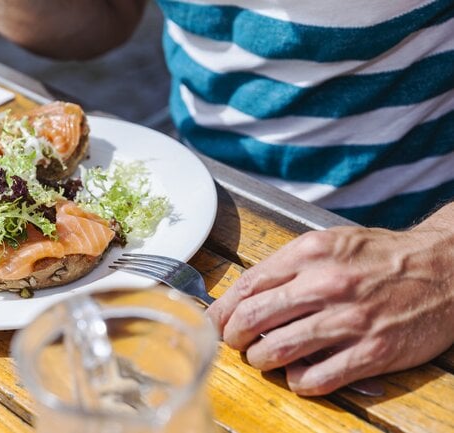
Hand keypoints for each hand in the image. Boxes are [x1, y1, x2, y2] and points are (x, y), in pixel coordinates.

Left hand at [206, 220, 453, 395]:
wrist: (444, 269)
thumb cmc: (381, 257)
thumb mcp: (330, 243)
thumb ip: (289, 265)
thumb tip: (246, 293)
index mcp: (311, 253)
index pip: (248, 285)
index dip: (223, 309)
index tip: (215, 321)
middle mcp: (326, 284)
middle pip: (254, 317)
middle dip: (234, 335)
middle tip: (235, 342)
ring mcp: (349, 320)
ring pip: (278, 350)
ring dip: (260, 360)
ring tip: (263, 358)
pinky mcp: (372, 352)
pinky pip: (316, 378)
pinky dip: (297, 381)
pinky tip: (298, 375)